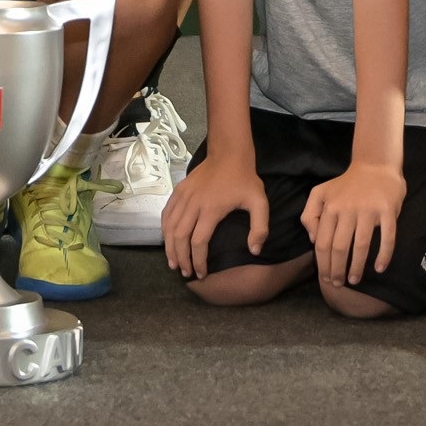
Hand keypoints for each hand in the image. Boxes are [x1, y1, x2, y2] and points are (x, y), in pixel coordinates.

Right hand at [162, 147, 267, 279]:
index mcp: (211, 209)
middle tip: (185, 273)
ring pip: (170, 226)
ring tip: (173, 262)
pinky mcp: (178, 190)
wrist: (228, 152)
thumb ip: (260, 228)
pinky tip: (168, 240)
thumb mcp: (259, 202)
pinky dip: (165, 229)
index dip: (198, 261)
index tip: (201, 274)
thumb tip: (254, 251)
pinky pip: (167, 213)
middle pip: (180, 237)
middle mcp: (193, 204)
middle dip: (181, 258)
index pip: (198, 242)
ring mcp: (183, 196)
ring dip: (170, 246)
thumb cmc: (244, 179)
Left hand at [302, 157, 405, 286]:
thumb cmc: (346, 184)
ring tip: (354, 280)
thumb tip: (313, 240)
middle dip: (337, 270)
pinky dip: (383, 255)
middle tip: (339, 284)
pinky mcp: (387, 211)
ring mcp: (368, 210)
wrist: (376, 165)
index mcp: (330, 207)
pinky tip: (379, 268)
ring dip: (357, 267)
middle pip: (339, 247)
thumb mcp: (320, 193)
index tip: (326, 278)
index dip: (323, 264)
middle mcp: (347, 209)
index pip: (322, 242)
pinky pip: (387, 237)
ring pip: (360, 245)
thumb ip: (310, 214)